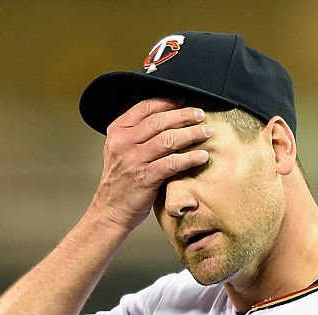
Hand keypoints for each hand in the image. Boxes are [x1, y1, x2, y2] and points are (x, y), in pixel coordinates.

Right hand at [91, 99, 212, 231]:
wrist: (110, 210)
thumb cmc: (122, 181)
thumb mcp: (121, 151)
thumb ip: (137, 134)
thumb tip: (165, 118)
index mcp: (117, 130)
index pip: (145, 107)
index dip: (168, 102)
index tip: (185, 101)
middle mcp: (123, 142)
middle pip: (159, 121)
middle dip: (184, 115)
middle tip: (201, 115)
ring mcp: (134, 159)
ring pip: (168, 139)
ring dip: (191, 134)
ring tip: (207, 132)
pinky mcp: (145, 177)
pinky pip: (172, 163)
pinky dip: (190, 158)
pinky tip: (202, 156)